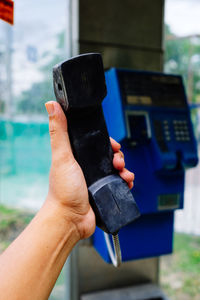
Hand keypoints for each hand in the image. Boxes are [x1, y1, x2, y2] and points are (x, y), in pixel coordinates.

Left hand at [45, 101, 134, 239]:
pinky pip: (120, 184)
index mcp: (78, 157)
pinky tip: (127, 183)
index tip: (113, 145)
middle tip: (117, 162)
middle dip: (118, 156)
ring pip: (117, 170)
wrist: (71, 219)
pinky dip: (126, 182)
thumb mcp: (62, 156)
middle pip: (109, 156)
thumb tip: (52, 105)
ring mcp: (97, 181)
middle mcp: (88, 168)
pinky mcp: (105, 193)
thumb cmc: (63, 190)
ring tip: (124, 174)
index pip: (96, 144)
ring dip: (125, 169)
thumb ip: (59, 132)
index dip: (107, 142)